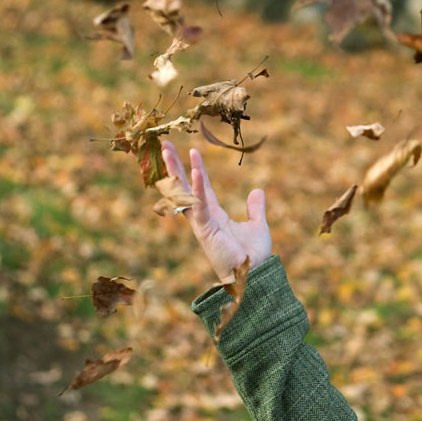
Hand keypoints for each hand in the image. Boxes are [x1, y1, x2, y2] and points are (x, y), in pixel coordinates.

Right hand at [161, 140, 271, 281]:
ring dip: (177, 170)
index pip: (200, 187)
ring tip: (168, 150)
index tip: (188, 150)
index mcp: (214, 215)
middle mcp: (203, 217)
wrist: (255, 275)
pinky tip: (194, 169)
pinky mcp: (206, 230)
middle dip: (174, 166)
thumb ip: (255, 209)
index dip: (194, 169)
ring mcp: (202, 223)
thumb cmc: (254, 256)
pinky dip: (197, 188)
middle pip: (185, 186)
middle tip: (164, 145)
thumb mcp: (257, 225)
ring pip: (185, 192)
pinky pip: (199, 205)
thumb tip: (257, 190)